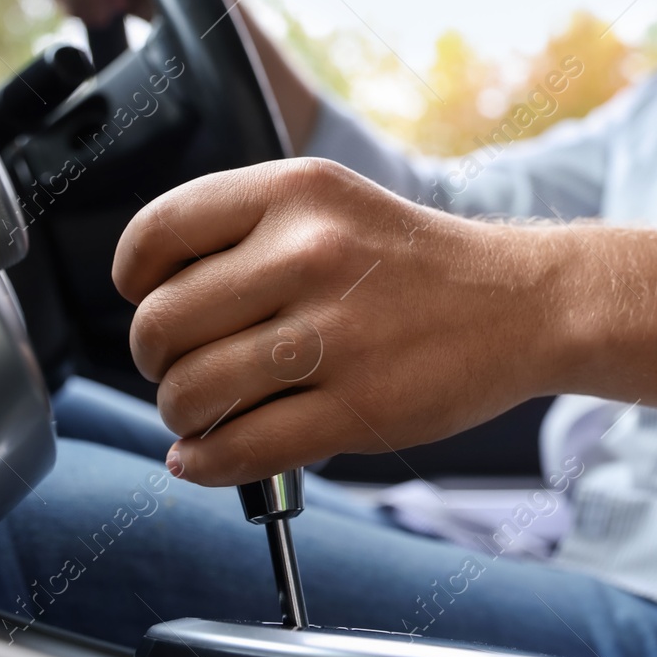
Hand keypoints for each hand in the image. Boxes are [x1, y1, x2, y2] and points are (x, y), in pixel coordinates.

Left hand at [112, 158, 565, 485]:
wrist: (522, 303)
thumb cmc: (414, 262)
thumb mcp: (332, 203)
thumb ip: (245, 232)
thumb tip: (151, 296)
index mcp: (297, 192)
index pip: (161, 232)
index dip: (134, 275)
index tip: (145, 296)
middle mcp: (311, 254)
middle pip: (162, 323)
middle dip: (155, 358)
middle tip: (180, 365)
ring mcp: (336, 335)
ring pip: (193, 391)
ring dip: (180, 413)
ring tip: (202, 412)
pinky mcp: (359, 408)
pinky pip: (242, 449)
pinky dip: (205, 463)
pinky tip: (205, 457)